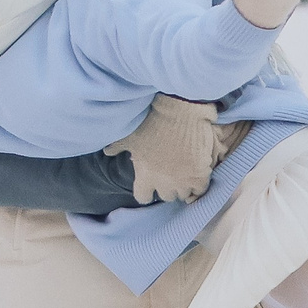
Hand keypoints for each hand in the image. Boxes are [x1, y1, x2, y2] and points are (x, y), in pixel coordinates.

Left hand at [103, 95, 221, 203]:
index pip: (143, 198)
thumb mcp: (130, 135)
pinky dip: (199, 184)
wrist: (179, 110)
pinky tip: (198, 175)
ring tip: (184, 174)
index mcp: (145, 175)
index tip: (150, 184)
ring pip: (183, 194)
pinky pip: (200, 189)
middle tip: (169, 174)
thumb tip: (107, 152)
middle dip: (166, 187)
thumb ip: (117, 147)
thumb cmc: (152, 121)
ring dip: (183, 186)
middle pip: (166, 196)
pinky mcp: (199, 174)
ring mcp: (183, 179)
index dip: (147, 191)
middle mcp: (163, 182)